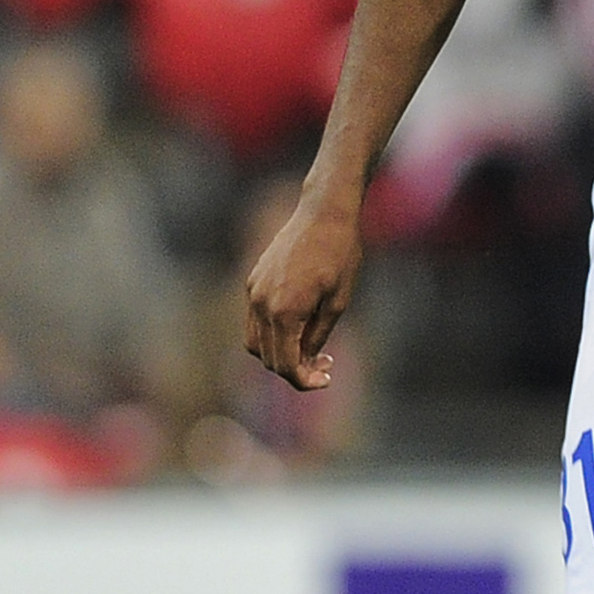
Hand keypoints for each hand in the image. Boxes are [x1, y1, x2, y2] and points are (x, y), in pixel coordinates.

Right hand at [245, 192, 359, 391]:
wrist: (323, 212)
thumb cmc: (340, 254)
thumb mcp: (338, 302)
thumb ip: (317, 336)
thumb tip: (306, 360)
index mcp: (285, 312)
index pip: (285, 365)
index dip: (304, 381)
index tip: (326, 379)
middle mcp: (261, 304)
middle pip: (268, 358)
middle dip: (295, 370)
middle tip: (324, 365)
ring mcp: (253, 291)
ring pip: (255, 342)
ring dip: (280, 353)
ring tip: (310, 348)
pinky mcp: (253, 280)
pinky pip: (255, 319)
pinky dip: (272, 332)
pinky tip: (298, 325)